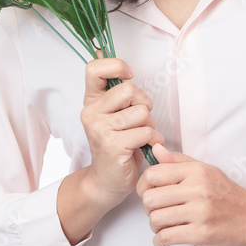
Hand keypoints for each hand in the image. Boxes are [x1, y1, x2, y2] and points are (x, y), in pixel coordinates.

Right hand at [79, 54, 164, 209]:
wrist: (106, 182)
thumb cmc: (118, 145)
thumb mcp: (113, 115)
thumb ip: (118, 94)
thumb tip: (116, 62)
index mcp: (91, 100)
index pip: (94, 68)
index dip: (117, 66)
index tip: (129, 76)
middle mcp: (91, 112)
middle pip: (129, 90)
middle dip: (144, 104)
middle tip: (140, 120)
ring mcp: (100, 129)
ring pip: (142, 112)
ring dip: (150, 125)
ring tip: (141, 137)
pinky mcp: (113, 146)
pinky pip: (146, 132)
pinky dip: (153, 140)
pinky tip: (145, 149)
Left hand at [135, 144, 245, 245]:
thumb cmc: (228, 194)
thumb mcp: (206, 171)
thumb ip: (179, 161)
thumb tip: (155, 150)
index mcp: (196, 171)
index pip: (153, 174)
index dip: (144, 186)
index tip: (148, 194)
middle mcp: (198, 189)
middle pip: (150, 199)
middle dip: (148, 209)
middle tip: (156, 212)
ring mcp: (200, 212)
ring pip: (156, 219)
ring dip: (154, 226)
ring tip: (163, 227)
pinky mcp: (203, 233)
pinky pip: (167, 237)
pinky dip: (160, 241)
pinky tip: (165, 240)